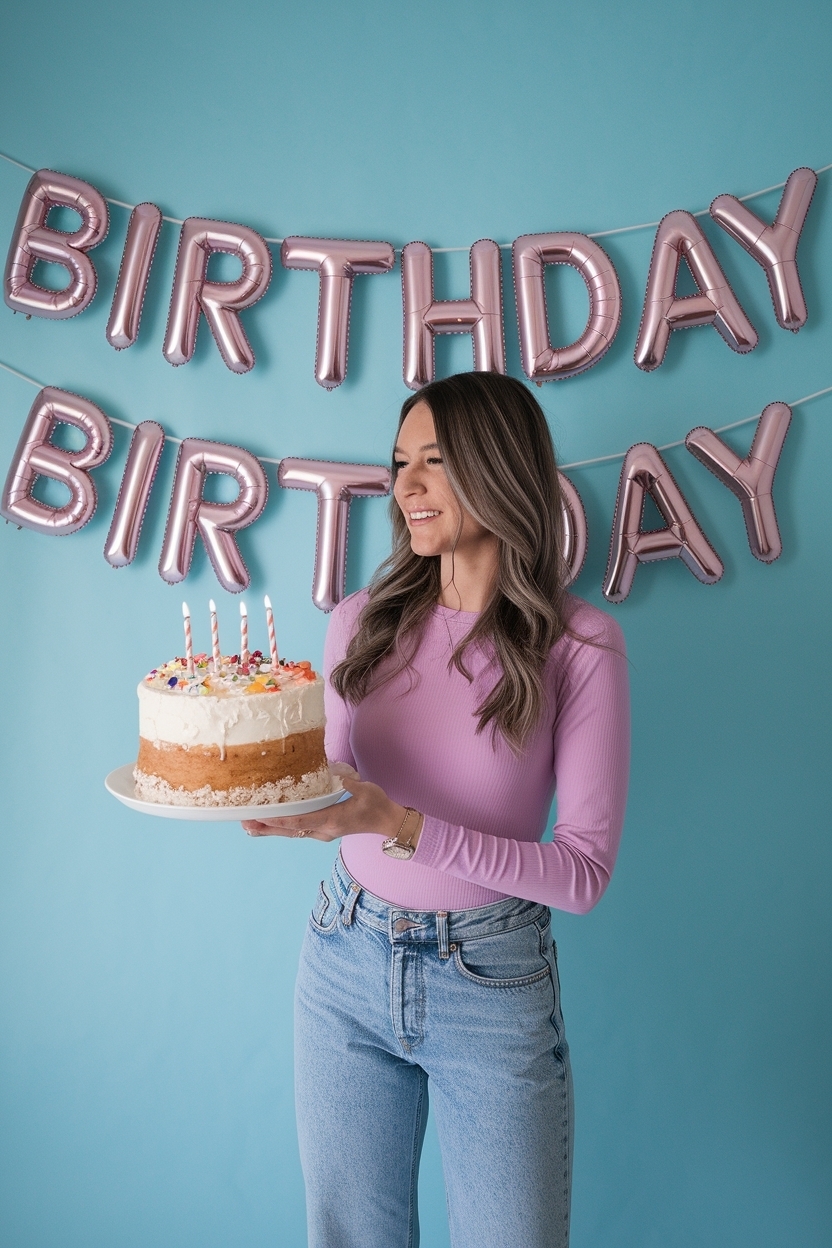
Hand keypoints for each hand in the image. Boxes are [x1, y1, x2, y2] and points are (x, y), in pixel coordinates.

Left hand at [242, 762, 417, 844]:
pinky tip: (268, 825)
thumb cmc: (377, 805)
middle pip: (289, 830)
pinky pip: (297, 830)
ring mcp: (322, 832)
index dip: (278, 820)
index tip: (259, 817)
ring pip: (291, 832)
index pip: (299, 821)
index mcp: (332, 820)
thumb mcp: (367, 790)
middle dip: (266, 827)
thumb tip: (336, 774)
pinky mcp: (322, 830)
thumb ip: (351, 783)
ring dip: (270, 829)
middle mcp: (323, 830)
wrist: (387, 822)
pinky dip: (281, 828)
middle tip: (244, 822)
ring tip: (248, 825)